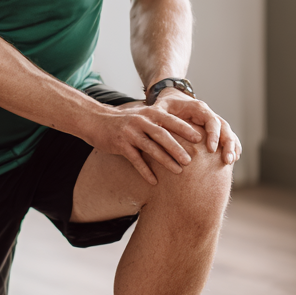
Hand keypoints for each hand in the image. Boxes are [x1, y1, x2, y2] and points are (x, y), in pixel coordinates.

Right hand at [83, 99, 206, 185]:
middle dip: (177, 148)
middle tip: (191, 160)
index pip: (171, 121)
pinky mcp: (120, 144)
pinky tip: (154, 181)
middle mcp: (140, 121)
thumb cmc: (123, 121)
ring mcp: (130, 133)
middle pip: (162, 135)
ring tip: (178, 171)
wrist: (96, 121)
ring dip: (165, 160)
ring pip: (151, 148)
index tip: (200, 138)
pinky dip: (145, 171)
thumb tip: (182, 129)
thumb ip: (158, 121)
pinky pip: (135, 159)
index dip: (185, 129)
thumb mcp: (141, 116)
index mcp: (149, 113)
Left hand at [155, 90, 241, 165]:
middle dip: (227, 144)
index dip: (213, 135)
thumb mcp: (160, 107)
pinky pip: (227, 136)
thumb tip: (159, 127)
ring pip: (228, 132)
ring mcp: (213, 121)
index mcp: (198, 108)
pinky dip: (232, 145)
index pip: (211, 120)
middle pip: (224, 127)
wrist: (172, 99)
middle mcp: (208, 114)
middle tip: (227, 160)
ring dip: (231, 146)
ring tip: (231, 162)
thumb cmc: (165, 105)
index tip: (211, 149)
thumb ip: (162, 116)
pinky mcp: (213, 129)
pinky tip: (234, 158)